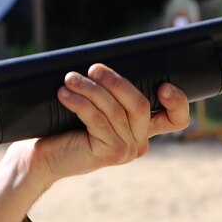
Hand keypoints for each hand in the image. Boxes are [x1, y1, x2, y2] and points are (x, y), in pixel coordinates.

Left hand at [0, 63, 188, 221]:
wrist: (44, 157)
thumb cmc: (66, 127)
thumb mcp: (95, 107)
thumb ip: (110, 93)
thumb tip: (107, 64)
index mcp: (143, 129)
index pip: (175, 119)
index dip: (177, 102)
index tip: (163, 85)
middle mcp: (140, 142)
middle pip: (139, 105)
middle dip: (116, 82)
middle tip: (93, 68)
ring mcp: (126, 150)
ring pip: (114, 110)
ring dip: (90, 89)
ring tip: (69, 78)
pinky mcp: (109, 153)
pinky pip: (97, 119)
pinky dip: (80, 102)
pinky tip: (64, 94)